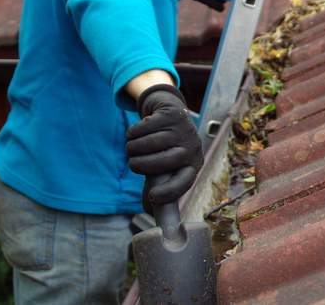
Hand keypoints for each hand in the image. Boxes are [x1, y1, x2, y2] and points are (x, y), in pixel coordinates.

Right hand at [126, 84, 202, 213]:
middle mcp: (192, 148)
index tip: (152, 196)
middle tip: (132, 164)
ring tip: (131, 148)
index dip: (169, 192)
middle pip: (161, 163)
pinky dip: (132, 133)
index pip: (184, 182)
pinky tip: (135, 133)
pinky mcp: (171, 115)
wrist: (171, 112)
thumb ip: (156, 185)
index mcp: (192, 165)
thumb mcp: (165, 166)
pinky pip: (142, 128)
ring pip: (148, 144)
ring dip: (132, 148)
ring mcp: (183, 130)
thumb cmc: (166, 146)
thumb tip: (148, 211)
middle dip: (139, 165)